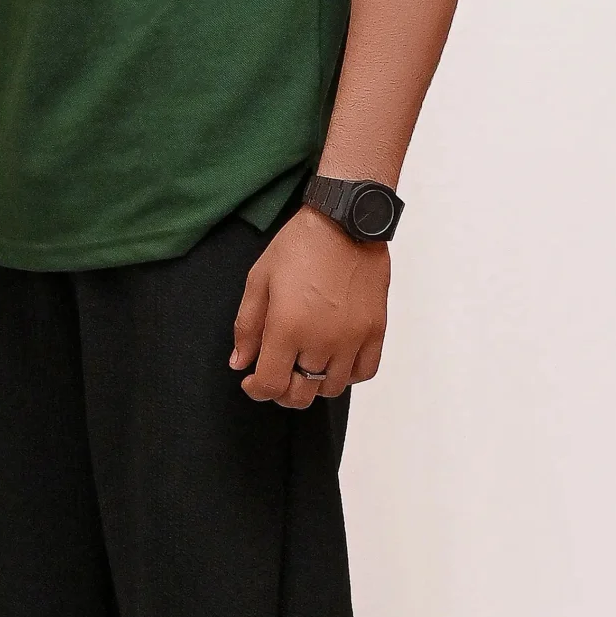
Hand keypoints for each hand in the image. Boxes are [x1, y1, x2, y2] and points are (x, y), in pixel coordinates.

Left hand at [229, 207, 387, 407]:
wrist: (344, 222)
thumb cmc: (299, 245)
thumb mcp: (259, 280)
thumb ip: (247, 326)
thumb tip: (240, 362)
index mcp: (288, 328)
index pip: (271, 385)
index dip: (256, 390)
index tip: (252, 380)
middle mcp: (322, 340)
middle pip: (301, 394)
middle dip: (283, 391)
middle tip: (278, 374)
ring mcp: (352, 338)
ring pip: (332, 387)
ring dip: (314, 383)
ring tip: (306, 362)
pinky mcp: (375, 330)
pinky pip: (364, 372)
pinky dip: (348, 374)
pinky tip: (335, 359)